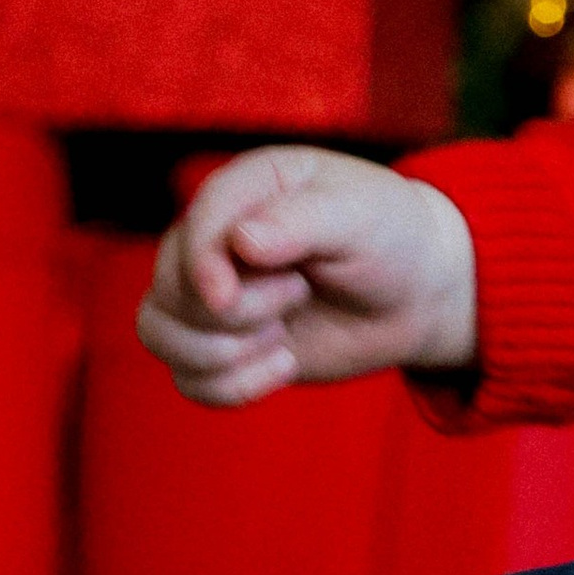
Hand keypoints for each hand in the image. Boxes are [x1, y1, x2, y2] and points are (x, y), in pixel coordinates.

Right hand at [136, 146, 477, 408]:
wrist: (416, 294)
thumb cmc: (391, 239)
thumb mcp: (363, 217)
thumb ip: (303, 222)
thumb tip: (241, 241)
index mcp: (247, 187)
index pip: (195, 225)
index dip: (200, 266)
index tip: (226, 297)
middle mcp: (215, 237)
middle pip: (170, 285)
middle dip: (234, 312)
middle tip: (299, 294)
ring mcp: (210, 291)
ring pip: (157, 332)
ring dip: (220, 353)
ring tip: (282, 338)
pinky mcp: (221, 342)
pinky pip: (186, 378)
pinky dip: (229, 387)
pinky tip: (283, 367)